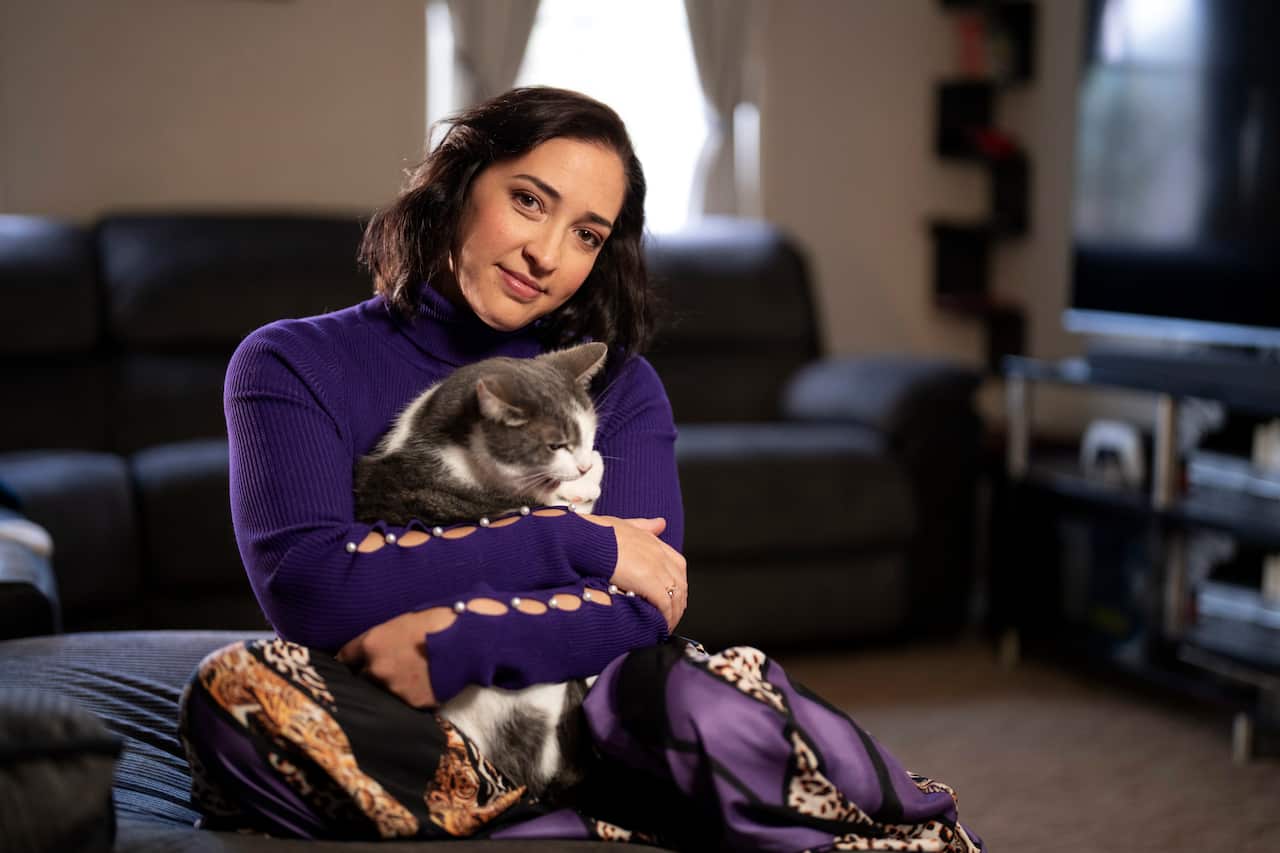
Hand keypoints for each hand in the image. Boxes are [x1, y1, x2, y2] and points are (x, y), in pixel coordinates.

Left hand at [336, 607, 455, 708]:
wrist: (470, 640)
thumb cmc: (438, 622)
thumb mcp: (402, 622)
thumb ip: (381, 639)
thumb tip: (370, 651)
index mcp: (372, 644)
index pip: (344, 658)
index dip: (349, 661)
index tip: (351, 664)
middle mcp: (377, 669)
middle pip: (360, 679)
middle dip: (368, 676)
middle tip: (385, 671)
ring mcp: (394, 689)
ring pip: (381, 693)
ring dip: (390, 688)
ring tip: (408, 679)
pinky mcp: (413, 704)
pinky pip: (404, 702)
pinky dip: (409, 696)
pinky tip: (422, 686)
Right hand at [580, 514, 686, 631]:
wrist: (586, 539)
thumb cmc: (597, 533)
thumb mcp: (624, 524)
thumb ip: (644, 526)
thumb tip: (660, 523)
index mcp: (654, 542)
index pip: (677, 565)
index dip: (676, 583)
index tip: (672, 596)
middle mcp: (660, 555)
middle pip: (680, 583)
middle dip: (677, 602)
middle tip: (670, 616)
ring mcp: (657, 569)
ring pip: (676, 596)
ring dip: (673, 614)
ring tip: (665, 626)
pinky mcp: (650, 583)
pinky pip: (665, 605)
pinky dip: (666, 618)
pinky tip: (660, 627)